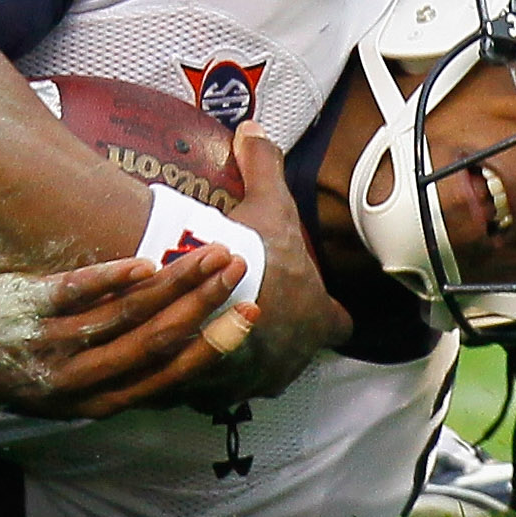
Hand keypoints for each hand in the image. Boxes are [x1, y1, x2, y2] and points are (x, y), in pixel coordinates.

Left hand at [0, 247, 253, 419]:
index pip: (169, 374)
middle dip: (203, 302)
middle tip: (239, 267)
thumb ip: (118, 373)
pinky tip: (145, 261)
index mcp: (99, 399)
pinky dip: (114, 279)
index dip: (213, 346)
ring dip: (174, 282)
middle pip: (155, 340)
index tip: (250, 315)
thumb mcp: (72, 389)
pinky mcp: (28, 309)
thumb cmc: (20, 368)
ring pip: (125, 314)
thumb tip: (176, 351)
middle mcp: (80, 378)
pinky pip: (77, 292)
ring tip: (208, 252)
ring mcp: (54, 343)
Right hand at [172, 124, 351, 411]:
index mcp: (316, 318)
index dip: (326, 312)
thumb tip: (256, 128)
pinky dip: (196, 371)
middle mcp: (293, 358)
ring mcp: (254, 379)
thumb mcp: (266, 202)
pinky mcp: (214, 388)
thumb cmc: (252, 255)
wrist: (206, 296)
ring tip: (207, 334)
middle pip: (293, 355)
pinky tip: (178, 351)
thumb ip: (266, 165)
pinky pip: (207, 386)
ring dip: (234, 360)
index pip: (337, 323)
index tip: (310, 303)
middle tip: (246, 314)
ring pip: (249, 376)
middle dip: (272, 340)